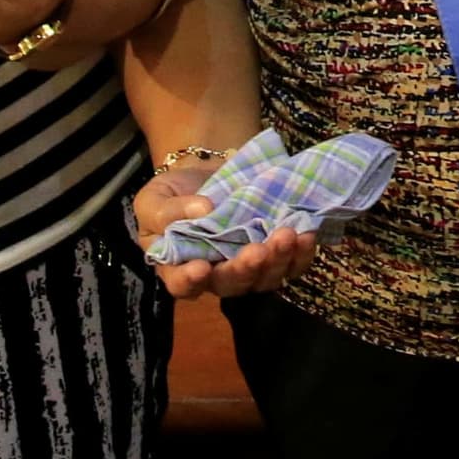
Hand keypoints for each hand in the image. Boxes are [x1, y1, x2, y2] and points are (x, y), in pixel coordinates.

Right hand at [132, 159, 319, 300]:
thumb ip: (166, 211)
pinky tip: (305, 235)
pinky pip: (291, 264)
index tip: (200, 268)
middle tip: (256, 251)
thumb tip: (203, 210)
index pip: (181, 285)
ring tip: (286, 236)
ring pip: (265, 278)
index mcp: (179, 267)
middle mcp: (215, 274)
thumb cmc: (174, 193)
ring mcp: (247, 265)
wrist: (206, 173)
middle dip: (245, 270)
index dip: (190, 281)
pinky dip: (301, 254)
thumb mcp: (154, 199)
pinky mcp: (273, 253)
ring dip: (278, 260)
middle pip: (231, 284)